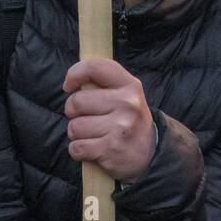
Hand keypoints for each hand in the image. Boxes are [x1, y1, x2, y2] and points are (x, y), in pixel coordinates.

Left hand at [64, 58, 155, 183]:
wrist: (150, 153)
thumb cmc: (127, 119)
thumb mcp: (125, 93)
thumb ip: (102, 82)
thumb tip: (72, 79)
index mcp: (130, 85)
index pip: (95, 67)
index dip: (75, 74)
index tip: (69, 86)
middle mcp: (127, 103)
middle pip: (77, 101)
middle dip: (72, 111)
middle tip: (84, 116)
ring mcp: (120, 127)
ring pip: (74, 127)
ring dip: (76, 133)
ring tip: (90, 134)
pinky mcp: (111, 149)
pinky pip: (76, 147)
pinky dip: (77, 150)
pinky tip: (91, 149)